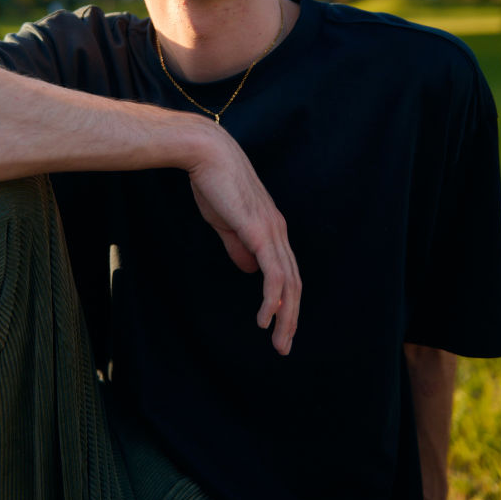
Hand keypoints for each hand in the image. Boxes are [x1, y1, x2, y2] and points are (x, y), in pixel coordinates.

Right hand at [186, 126, 300, 355]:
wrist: (206, 154)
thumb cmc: (213, 182)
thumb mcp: (226, 222)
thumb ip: (238, 246)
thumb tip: (250, 271)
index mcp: (270, 228)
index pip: (286, 271)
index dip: (286, 300)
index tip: (279, 325)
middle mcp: (277, 231)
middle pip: (294, 281)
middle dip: (291, 317)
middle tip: (284, 345)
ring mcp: (271, 231)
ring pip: (288, 283)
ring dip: (286, 316)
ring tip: (279, 342)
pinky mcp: (260, 232)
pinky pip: (274, 274)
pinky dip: (273, 299)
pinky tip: (266, 318)